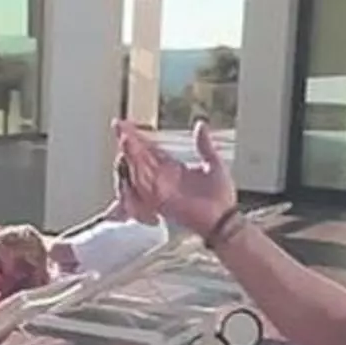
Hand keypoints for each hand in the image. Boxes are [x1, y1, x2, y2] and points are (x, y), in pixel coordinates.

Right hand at [114, 119, 236, 236]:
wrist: (225, 220)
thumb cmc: (221, 198)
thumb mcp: (213, 164)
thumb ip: (204, 145)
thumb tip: (201, 125)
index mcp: (172, 169)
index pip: (150, 150)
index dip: (138, 137)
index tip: (125, 124)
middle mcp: (162, 179)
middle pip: (139, 158)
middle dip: (129, 142)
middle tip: (120, 127)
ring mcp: (160, 190)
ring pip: (138, 170)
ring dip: (131, 154)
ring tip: (126, 138)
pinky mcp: (162, 202)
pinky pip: (145, 187)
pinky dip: (138, 173)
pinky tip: (135, 159)